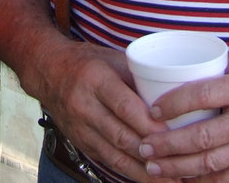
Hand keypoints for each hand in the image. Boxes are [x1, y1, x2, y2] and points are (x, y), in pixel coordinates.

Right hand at [33, 38, 177, 182]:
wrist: (48, 71)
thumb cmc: (87, 62)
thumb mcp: (113, 59)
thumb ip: (140, 76)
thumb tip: (174, 95)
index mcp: (96, 79)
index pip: (124, 106)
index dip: (149, 124)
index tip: (174, 134)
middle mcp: (85, 105)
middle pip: (121, 135)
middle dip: (152, 152)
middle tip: (180, 163)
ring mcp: (80, 127)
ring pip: (115, 155)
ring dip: (144, 170)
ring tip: (171, 179)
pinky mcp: (81, 142)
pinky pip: (108, 161)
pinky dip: (131, 172)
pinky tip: (150, 179)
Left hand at [135, 48, 228, 182]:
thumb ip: (216, 67)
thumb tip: (179, 70)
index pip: (204, 96)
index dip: (175, 104)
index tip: (152, 109)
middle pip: (204, 138)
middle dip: (169, 145)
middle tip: (144, 145)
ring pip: (214, 163)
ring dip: (179, 168)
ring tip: (153, 167)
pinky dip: (205, 182)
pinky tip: (182, 180)